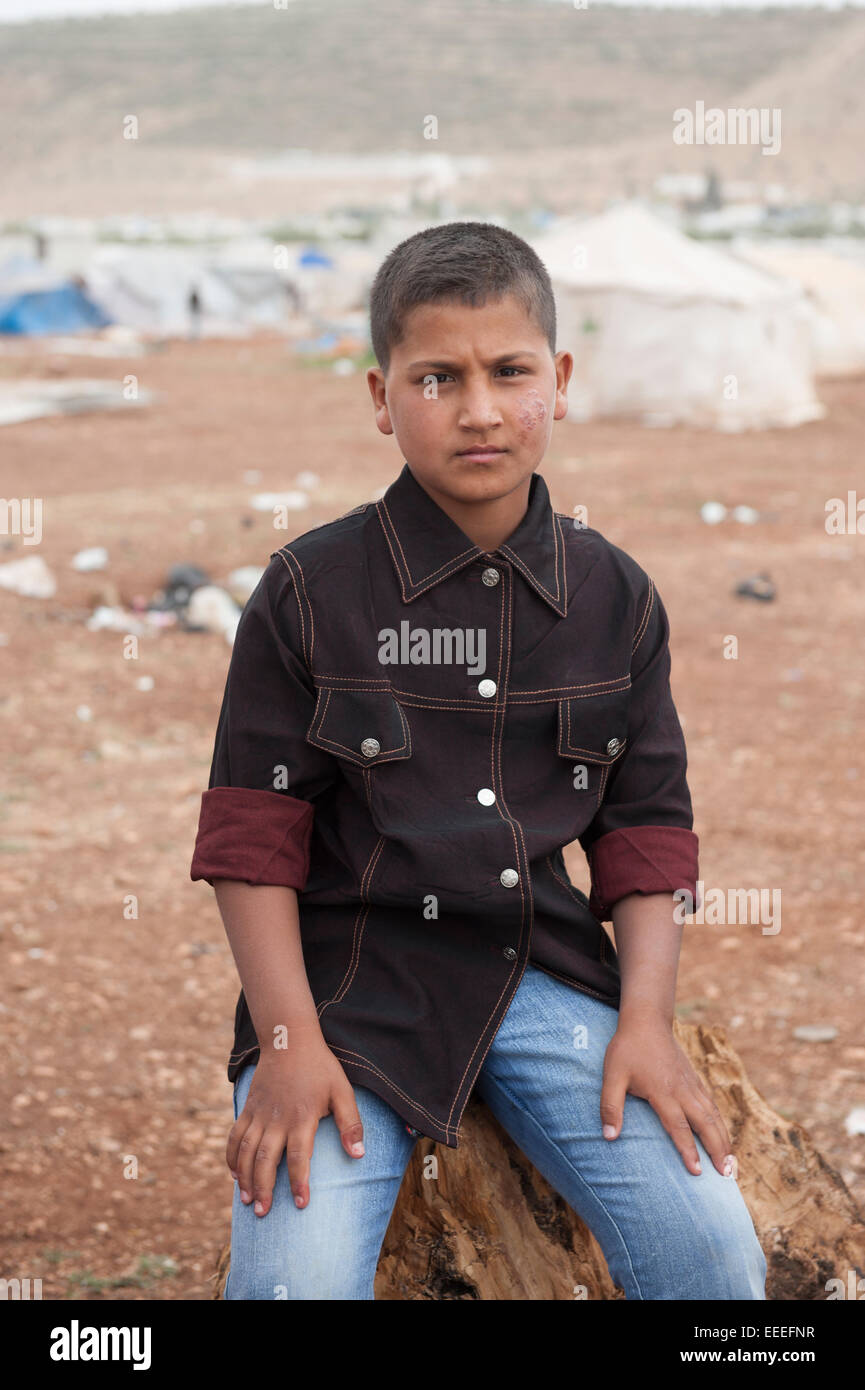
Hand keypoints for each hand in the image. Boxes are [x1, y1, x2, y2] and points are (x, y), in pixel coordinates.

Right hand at [226, 1027, 363, 1215]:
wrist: (289, 1040)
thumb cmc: (320, 1068)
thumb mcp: (342, 1091)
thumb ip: (351, 1123)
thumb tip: (359, 1155)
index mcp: (302, 1117)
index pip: (298, 1156)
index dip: (299, 1181)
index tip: (301, 1204)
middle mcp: (277, 1119)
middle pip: (264, 1159)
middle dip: (263, 1188)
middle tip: (263, 1213)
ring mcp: (259, 1114)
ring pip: (245, 1151)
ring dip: (245, 1178)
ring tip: (248, 1201)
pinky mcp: (248, 1108)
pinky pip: (234, 1136)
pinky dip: (231, 1157)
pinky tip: (234, 1175)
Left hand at [600, 1007, 734, 1177]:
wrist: (647, 1020)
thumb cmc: (627, 1049)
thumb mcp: (612, 1076)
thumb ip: (610, 1106)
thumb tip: (609, 1137)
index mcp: (663, 1091)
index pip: (678, 1126)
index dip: (688, 1150)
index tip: (697, 1172)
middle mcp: (682, 1090)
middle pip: (705, 1124)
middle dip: (717, 1150)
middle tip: (727, 1175)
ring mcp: (691, 1084)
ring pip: (713, 1115)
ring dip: (723, 1139)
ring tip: (731, 1163)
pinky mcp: (694, 1079)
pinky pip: (711, 1104)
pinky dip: (720, 1122)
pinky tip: (722, 1134)